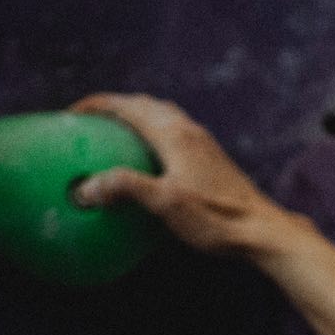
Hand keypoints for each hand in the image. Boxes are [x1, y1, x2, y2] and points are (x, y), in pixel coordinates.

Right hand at [69, 93, 302, 256]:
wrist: (262, 229)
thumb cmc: (215, 217)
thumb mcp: (165, 204)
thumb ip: (125, 189)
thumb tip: (86, 186)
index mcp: (175, 135)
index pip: (129, 107)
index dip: (99, 105)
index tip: (72, 112)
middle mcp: (189, 131)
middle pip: (146, 106)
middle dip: (116, 106)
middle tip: (89, 120)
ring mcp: (203, 143)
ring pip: (162, 117)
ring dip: (137, 117)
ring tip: (115, 134)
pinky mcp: (211, 158)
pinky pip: (174, 134)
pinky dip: (153, 134)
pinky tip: (149, 160)